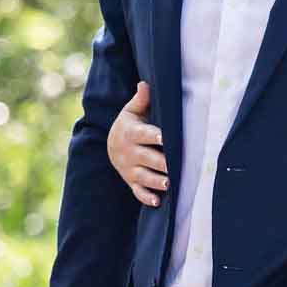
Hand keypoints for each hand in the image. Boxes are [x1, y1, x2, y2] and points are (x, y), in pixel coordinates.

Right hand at [108, 82, 167, 206]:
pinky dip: (146, 197)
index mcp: (131, 133)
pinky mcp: (131, 182)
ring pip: (144, 177)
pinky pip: (137, 192)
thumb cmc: (130, 125)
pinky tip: (157, 201)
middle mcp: (129, 153)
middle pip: (147, 158)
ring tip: (169, 183)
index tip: (166, 138)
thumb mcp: (131, 112)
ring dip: (156, 181)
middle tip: (174, 165)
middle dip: (160, 162)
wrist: (111, 144)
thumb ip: (141, 100)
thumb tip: (145, 84)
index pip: (144, 135)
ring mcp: (129, 169)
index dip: (155, 136)